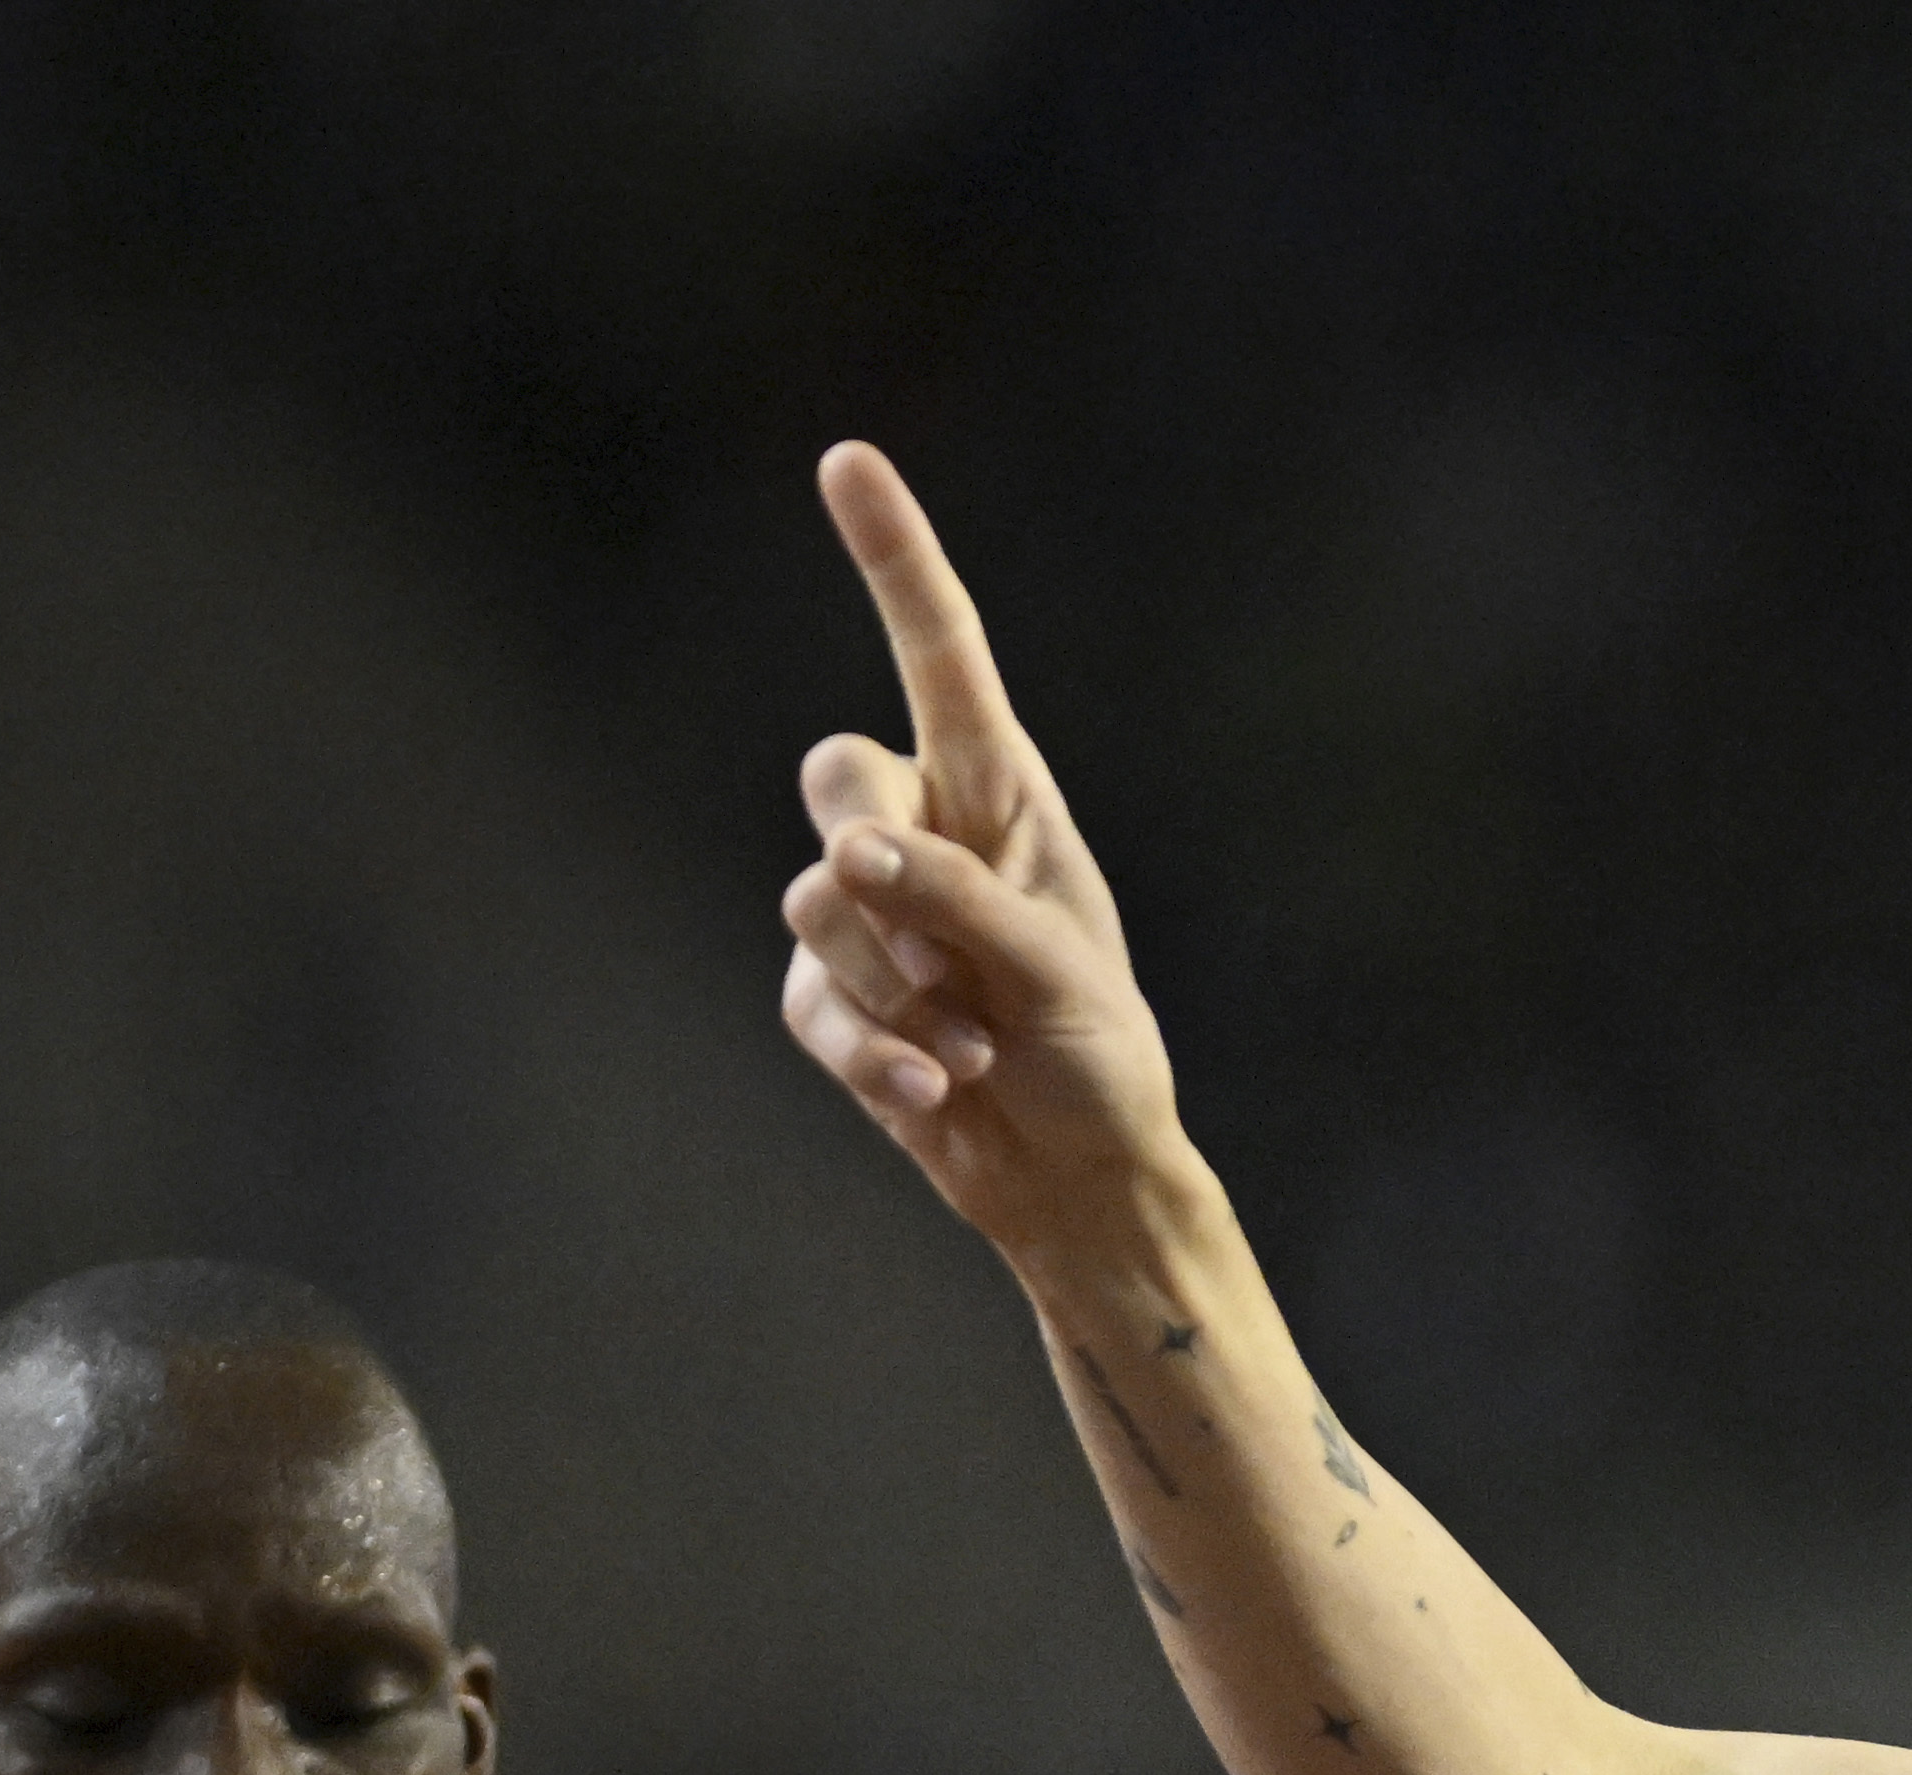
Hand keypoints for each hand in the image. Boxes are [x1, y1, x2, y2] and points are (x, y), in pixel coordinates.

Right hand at [777, 440, 1188, 1258]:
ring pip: (814, 901)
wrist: (1076, 1176)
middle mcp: (924, 835)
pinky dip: (875, 1055)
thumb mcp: (1058, 968)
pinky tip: (936, 1091)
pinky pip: (812, 1003)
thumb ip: (958, 901)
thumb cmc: (1098, 1058)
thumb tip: (844, 859)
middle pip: (836, 774)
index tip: (848, 460)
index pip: (941, 656)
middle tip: (953, 960)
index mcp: (1002, 795)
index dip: (896, 559)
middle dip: (874, 860)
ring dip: (899, 989)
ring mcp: (865, 917)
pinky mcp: (832, 1000)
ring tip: (974, 1045)